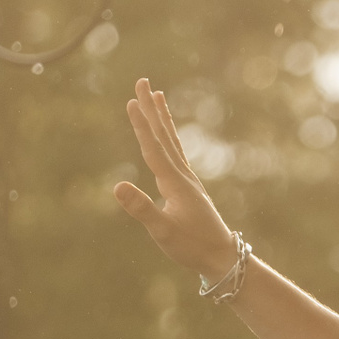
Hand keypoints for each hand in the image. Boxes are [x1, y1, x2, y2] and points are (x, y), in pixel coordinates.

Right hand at [114, 78, 238, 280]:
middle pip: (164, 135)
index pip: (154, 147)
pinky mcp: (188, 188)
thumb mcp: (163, 231)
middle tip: (143, 81)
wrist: (221, 258)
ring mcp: (187, 180)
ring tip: (157, 95)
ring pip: (172, 141)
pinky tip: (166, 135)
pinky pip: (176, 154)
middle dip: (151, 109)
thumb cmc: (192, 247)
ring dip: (162, 118)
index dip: (141, 124)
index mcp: (175, 183)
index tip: (131, 100)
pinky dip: (169, 138)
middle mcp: (183, 176)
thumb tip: (117, 187)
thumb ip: (141, 208)